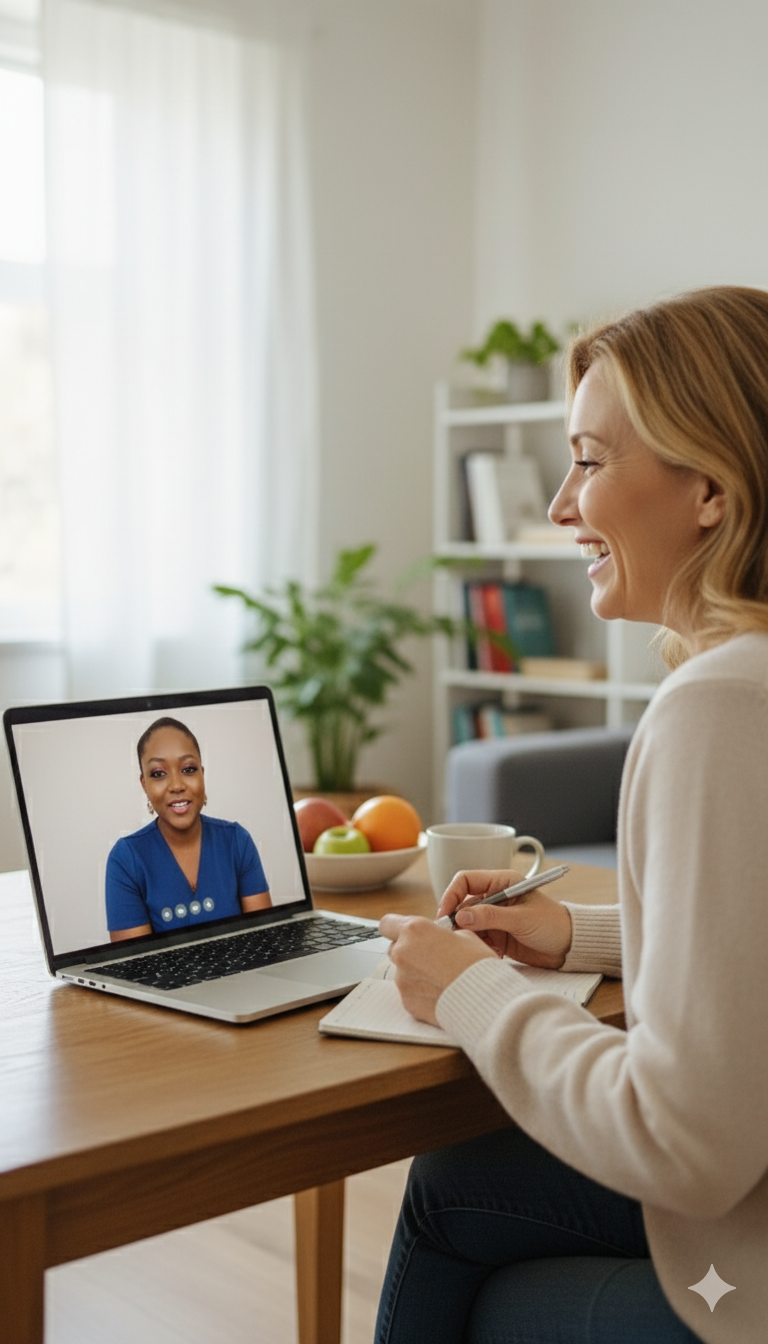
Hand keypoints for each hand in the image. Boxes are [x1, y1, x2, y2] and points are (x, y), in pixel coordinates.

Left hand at [378, 913, 496, 1024]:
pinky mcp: (407, 1002)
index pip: (387, 923)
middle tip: (433, 957)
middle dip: (410, 951)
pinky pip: (410, 992)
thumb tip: (438, 938)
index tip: (408, 932)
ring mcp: (402, 980)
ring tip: (442, 979)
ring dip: (417, 973)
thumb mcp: (464, 935)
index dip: (396, 927)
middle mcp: (402, 953)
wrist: (485, 999)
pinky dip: (421, 992)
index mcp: (415, 931)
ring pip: (403, 972)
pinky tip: (441, 993)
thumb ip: (441, 934)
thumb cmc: (478, 964)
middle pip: (395, 948)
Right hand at [436, 869, 572, 969]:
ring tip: (477, 948)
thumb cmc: (553, 924)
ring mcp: (494, 917)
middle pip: (462, 903)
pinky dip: (477, 946)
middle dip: (456, 920)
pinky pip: (476, 938)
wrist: (570, 948)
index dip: (452, 895)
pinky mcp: (496, 935)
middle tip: (452, 936)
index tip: (446, 914)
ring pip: (467, 923)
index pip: (466, 880)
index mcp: (502, 882)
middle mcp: (495, 897)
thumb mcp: (522, 919)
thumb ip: (490, 916)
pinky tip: (490, 954)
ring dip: (467, 936)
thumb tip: (460, 917)